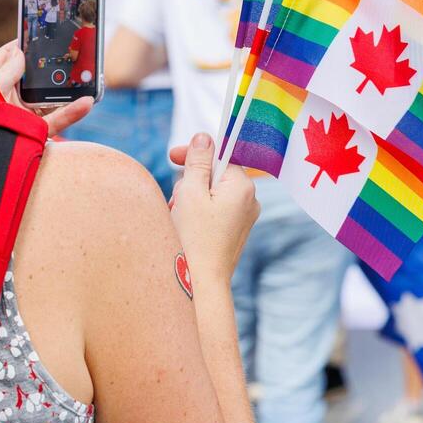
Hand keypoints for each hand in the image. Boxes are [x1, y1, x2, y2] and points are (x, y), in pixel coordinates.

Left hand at [0, 40, 93, 137]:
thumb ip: (6, 70)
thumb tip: (19, 51)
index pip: (8, 58)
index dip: (20, 46)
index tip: (34, 35)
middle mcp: (11, 99)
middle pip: (34, 77)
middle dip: (50, 66)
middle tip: (67, 52)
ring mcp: (25, 115)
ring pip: (50, 99)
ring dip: (68, 90)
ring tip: (85, 77)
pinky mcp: (36, 131)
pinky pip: (57, 121)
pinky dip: (72, 113)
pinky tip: (86, 103)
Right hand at [168, 133, 258, 285]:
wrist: (200, 285)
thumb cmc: (193, 239)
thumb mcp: (190, 192)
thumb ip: (197, 162)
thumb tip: (204, 137)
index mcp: (243, 186)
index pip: (221, 155)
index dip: (196, 153)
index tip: (173, 156)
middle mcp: (250, 200)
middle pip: (215, 174)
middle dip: (190, 181)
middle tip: (175, 199)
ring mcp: (244, 218)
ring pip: (212, 193)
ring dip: (191, 198)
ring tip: (178, 217)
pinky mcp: (235, 233)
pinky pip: (215, 211)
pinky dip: (197, 213)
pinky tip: (184, 228)